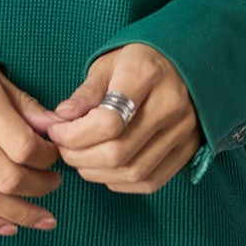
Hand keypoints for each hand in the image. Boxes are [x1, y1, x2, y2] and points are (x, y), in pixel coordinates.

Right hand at [0, 60, 64, 235]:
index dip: (48, 158)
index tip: (55, 156)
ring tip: (43, 217)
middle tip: (54, 184)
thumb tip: (56, 128)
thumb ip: (23, 103)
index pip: (22, 144)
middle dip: (39, 187)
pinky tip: (8, 226)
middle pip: (6, 176)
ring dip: (19, 214)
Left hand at [29, 43, 201, 192]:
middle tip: (64, 148)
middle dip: (80, 157)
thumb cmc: (136, 63)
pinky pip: (149, 182)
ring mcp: (183, 130)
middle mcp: (171, 104)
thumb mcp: (106, 64)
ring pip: (133, 171)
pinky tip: (105, 167)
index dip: (74, 135)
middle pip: (118, 151)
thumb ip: (85, 93)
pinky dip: (119, 181)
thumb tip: (61, 119)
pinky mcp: (188, 150)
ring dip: (96, 173)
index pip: (108, 121)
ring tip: (81, 158)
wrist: (181, 64)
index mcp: (146, 74)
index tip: (57, 131)